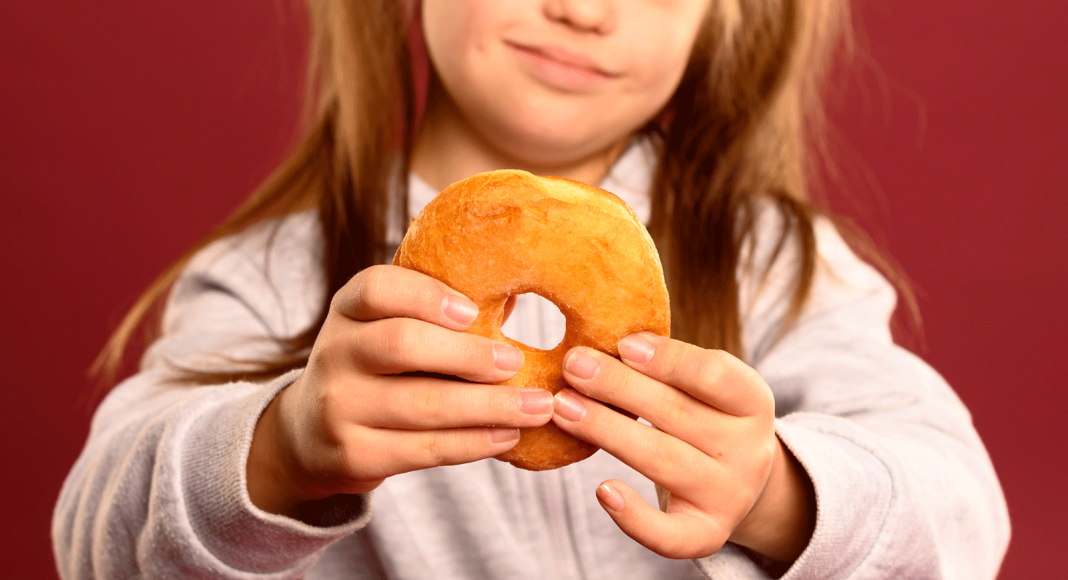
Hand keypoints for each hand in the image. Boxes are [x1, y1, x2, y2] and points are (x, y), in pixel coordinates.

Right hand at [246, 265, 554, 517]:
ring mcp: (338, 406)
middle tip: (516, 363)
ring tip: (536, 406)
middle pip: (401, 345)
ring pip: (420, 404)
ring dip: (487, 406)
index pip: (377, 288)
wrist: (312, 434)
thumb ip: (437, 311)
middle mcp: (335, 351)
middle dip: (467, 355)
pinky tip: (507, 435)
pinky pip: (422, 449)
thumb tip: (515, 289)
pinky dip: (472, 443)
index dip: (426, 296)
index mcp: (349, 308)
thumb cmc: (378, 368)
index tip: (473, 311)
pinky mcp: (352, 454)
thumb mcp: (387, 327)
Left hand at [551, 333, 814, 562]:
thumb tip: (601, 342)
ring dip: (607, 430)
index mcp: (752, 401)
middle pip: (677, 414)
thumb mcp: (702, 386)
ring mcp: (728, 495)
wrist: (738, 481)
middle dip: (618, 387)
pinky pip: (670, 534)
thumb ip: (666, 366)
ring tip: (563, 408)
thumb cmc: (703, 416)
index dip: (668, 359)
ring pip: (663, 461)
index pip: (714, 375)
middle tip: (573, 365)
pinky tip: (602, 490)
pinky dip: (635, 517)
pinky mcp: (706, 533)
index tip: (622, 344)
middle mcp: (748, 450)